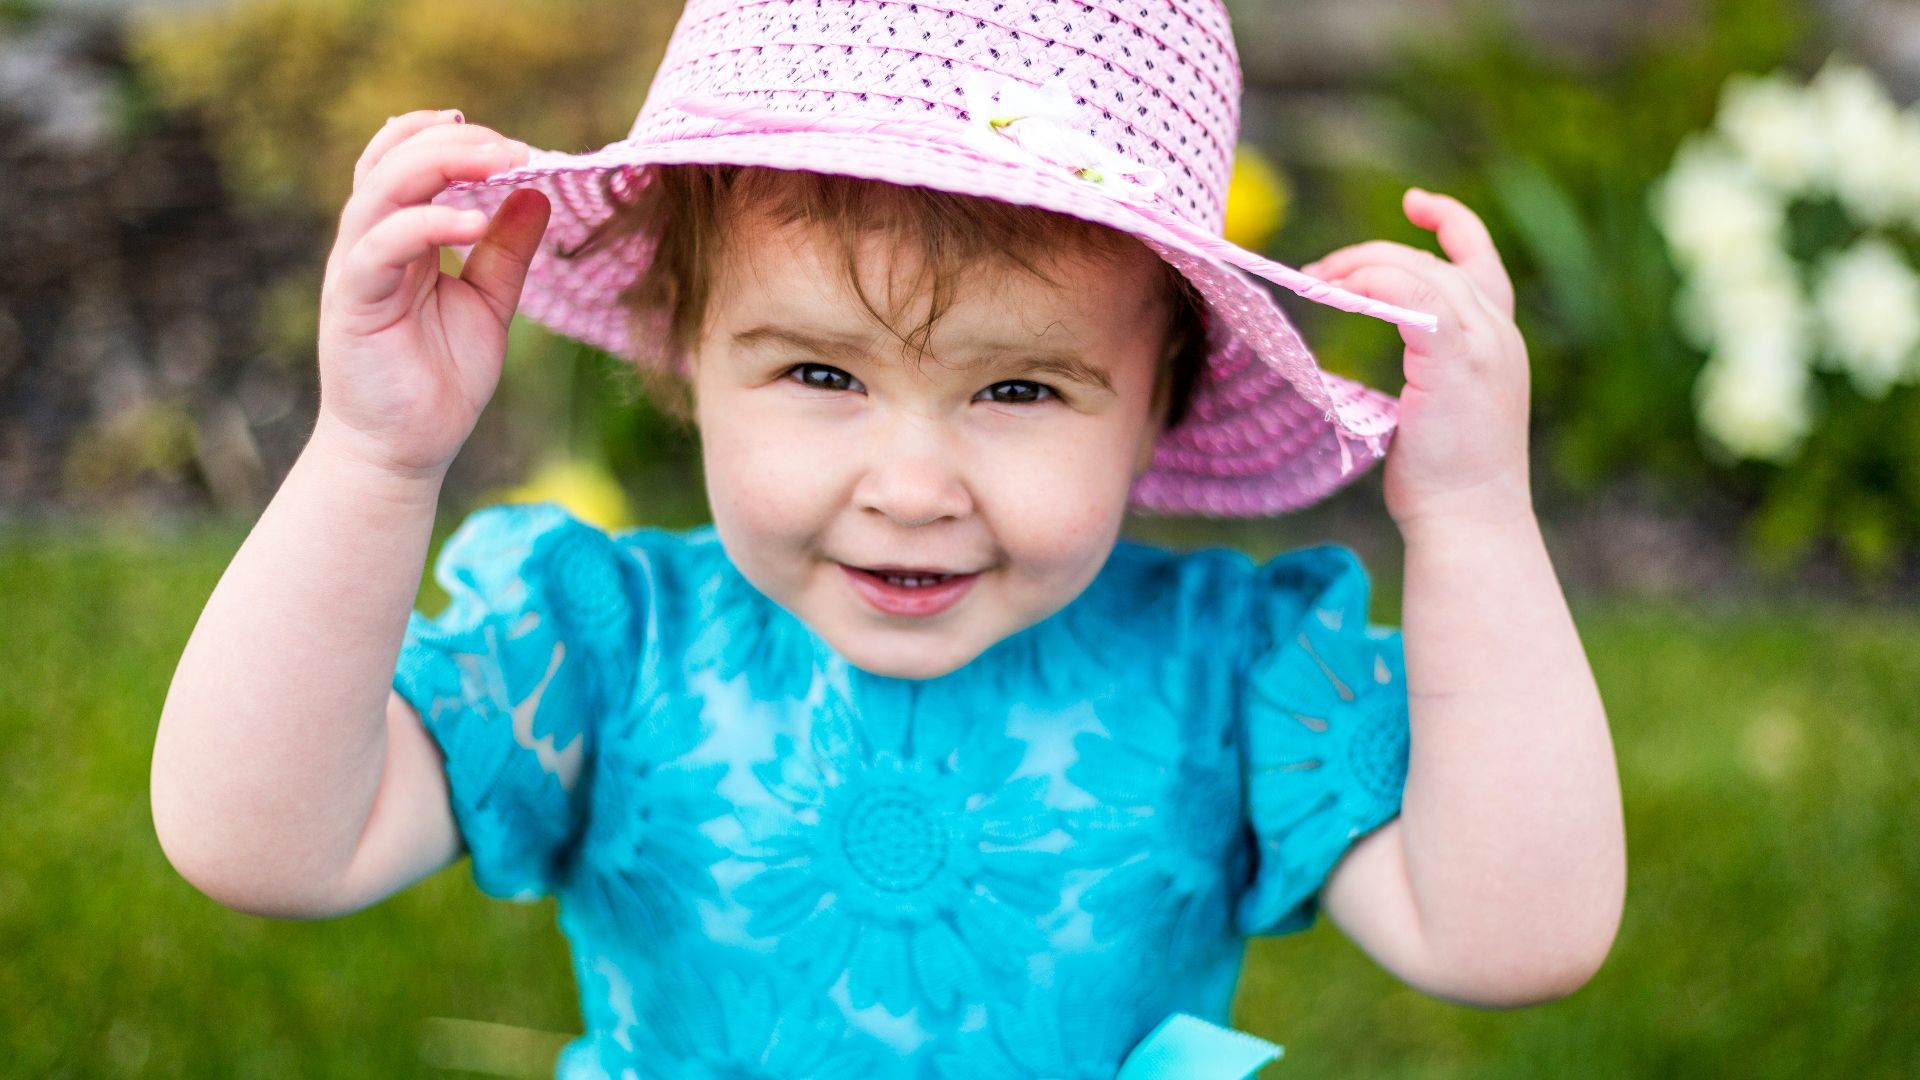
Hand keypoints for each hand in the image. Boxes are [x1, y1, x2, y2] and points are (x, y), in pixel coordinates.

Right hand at [315, 109, 550, 479]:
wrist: (405, 450)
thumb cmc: (440, 379)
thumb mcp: (489, 304)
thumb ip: (507, 250)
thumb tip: (537, 192)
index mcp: (400, 237)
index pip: (406, 160)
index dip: (447, 137)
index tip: (508, 142)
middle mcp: (371, 243)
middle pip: (392, 161)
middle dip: (453, 143)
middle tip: (513, 147)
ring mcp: (356, 268)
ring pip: (380, 190)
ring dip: (439, 165)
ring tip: (498, 162)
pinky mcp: (353, 301)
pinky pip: (379, 247)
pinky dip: (426, 225)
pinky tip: (472, 223)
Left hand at [1301, 189, 1530, 534]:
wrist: (1469, 520)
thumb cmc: (1445, 478)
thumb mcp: (1439, 405)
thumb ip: (1426, 363)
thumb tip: (1379, 335)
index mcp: (1498, 341)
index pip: (1480, 258)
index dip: (1450, 221)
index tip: (1414, 204)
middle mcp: (1499, 333)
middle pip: (1432, 261)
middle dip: (1369, 257)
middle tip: (1316, 271)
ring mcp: (1483, 344)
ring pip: (1417, 272)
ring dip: (1360, 268)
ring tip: (1315, 280)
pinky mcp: (1456, 359)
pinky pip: (1410, 297)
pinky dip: (1370, 286)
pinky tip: (1336, 294)